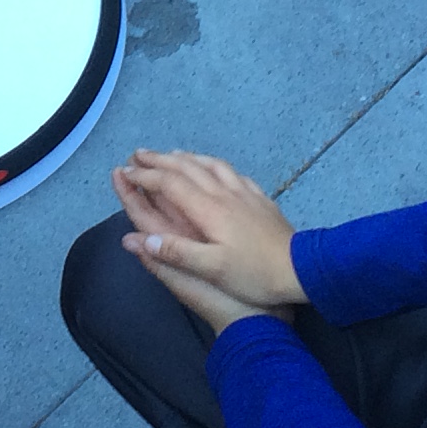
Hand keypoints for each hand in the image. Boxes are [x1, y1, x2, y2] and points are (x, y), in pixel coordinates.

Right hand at [113, 149, 305, 334]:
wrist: (302, 268)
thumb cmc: (255, 273)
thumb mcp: (213, 269)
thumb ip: (176, 252)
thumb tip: (140, 238)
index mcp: (209, 210)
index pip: (170, 185)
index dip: (144, 177)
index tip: (123, 173)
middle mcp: (224, 194)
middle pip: (187, 168)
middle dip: (159, 159)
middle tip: (138, 154)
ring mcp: (244, 193)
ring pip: (210, 165)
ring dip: (186, 157)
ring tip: (172, 154)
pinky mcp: (260, 199)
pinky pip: (232, 173)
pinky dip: (214, 165)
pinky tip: (215, 168)